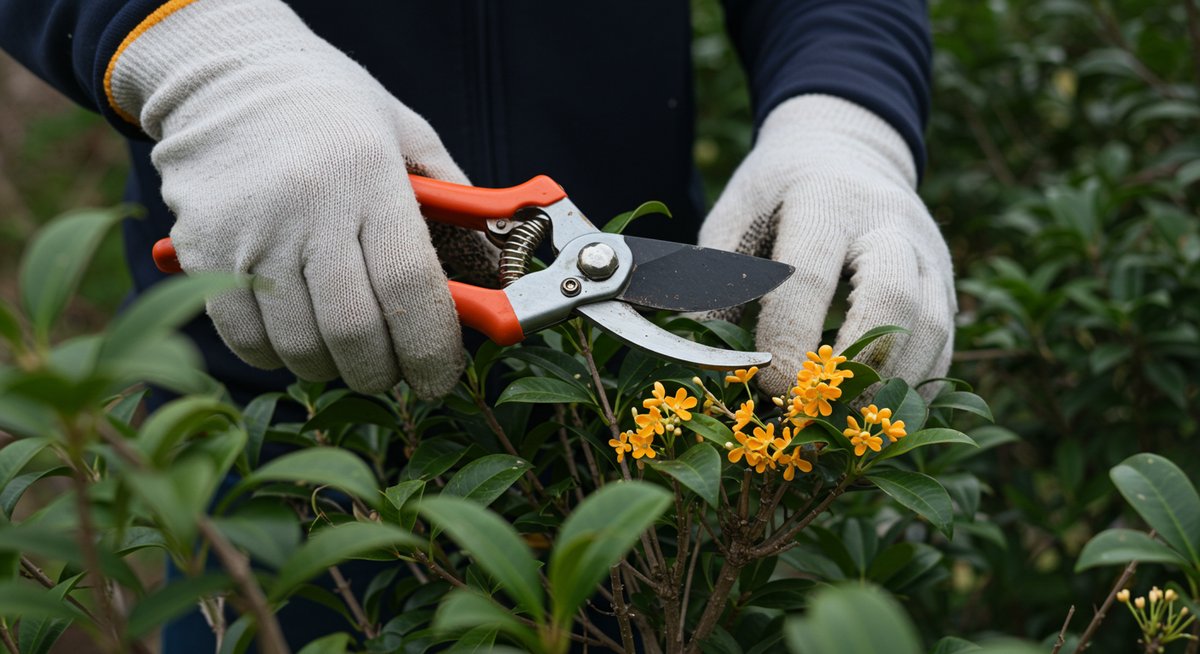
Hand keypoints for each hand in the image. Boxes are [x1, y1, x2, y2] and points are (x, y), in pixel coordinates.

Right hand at [108, 0, 496, 396]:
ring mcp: (251, 232)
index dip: (432, 347)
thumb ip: (452, 199)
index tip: (441, 376)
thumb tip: (489, 273)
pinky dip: (279, 358)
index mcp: (368, 175)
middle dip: (384, 372)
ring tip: (348, 351)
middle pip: (355, 331)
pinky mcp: (203, 251)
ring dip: (333, 368)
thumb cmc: (329, 109)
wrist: (225, 74)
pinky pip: (246, 339)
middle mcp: (309, 206)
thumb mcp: (404, 132)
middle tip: (395, 370)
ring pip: (300, 346)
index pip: (410, 284)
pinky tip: (298, 336)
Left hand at [699, 94, 954, 394]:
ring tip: (848, 427)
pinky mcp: (945, 281)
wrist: (846, 149)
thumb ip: (718, 278)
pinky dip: (916, 387)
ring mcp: (927, 251)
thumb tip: (703, 354)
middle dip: (857, 366)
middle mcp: (887, 221)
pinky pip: (944, 343)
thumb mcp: (735, 214)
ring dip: (891, 387)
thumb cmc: (776, 192)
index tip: (770, 386)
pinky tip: (879, 418)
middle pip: (892, 297)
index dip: (790, 336)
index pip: (810, 274)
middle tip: (820, 412)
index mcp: (824, 199)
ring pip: (929, 327)